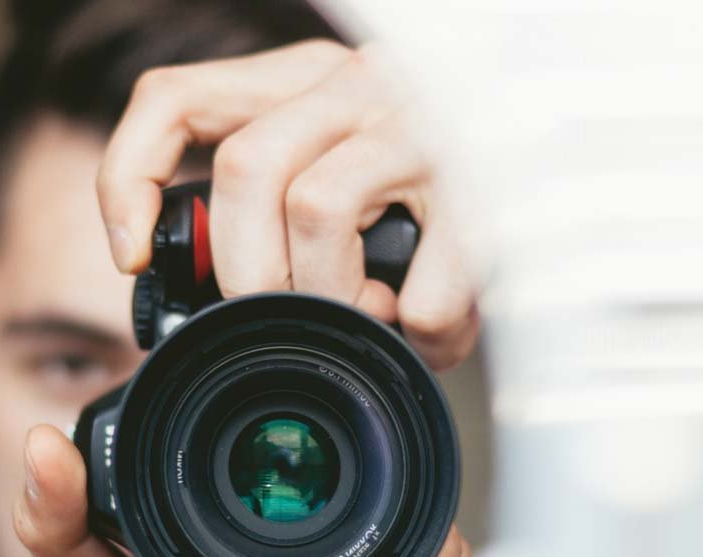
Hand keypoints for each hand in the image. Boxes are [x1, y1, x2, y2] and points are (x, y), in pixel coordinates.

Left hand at [97, 39, 479, 370]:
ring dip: (325, 291)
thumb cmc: (428, 194)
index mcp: (302, 83)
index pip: (177, 100)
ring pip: (319, 208)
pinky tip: (423, 326)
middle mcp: (358, 86)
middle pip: (246, 169)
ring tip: (360, 316)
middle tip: (274, 315)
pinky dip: (412, 325)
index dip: (133, 178)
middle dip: (244, 271)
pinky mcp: (483, 188)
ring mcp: (422, 128)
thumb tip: (195, 288)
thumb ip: (265, 211)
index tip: (133, 255)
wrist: (569, 154)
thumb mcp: (335, 172)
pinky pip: (419, 280)